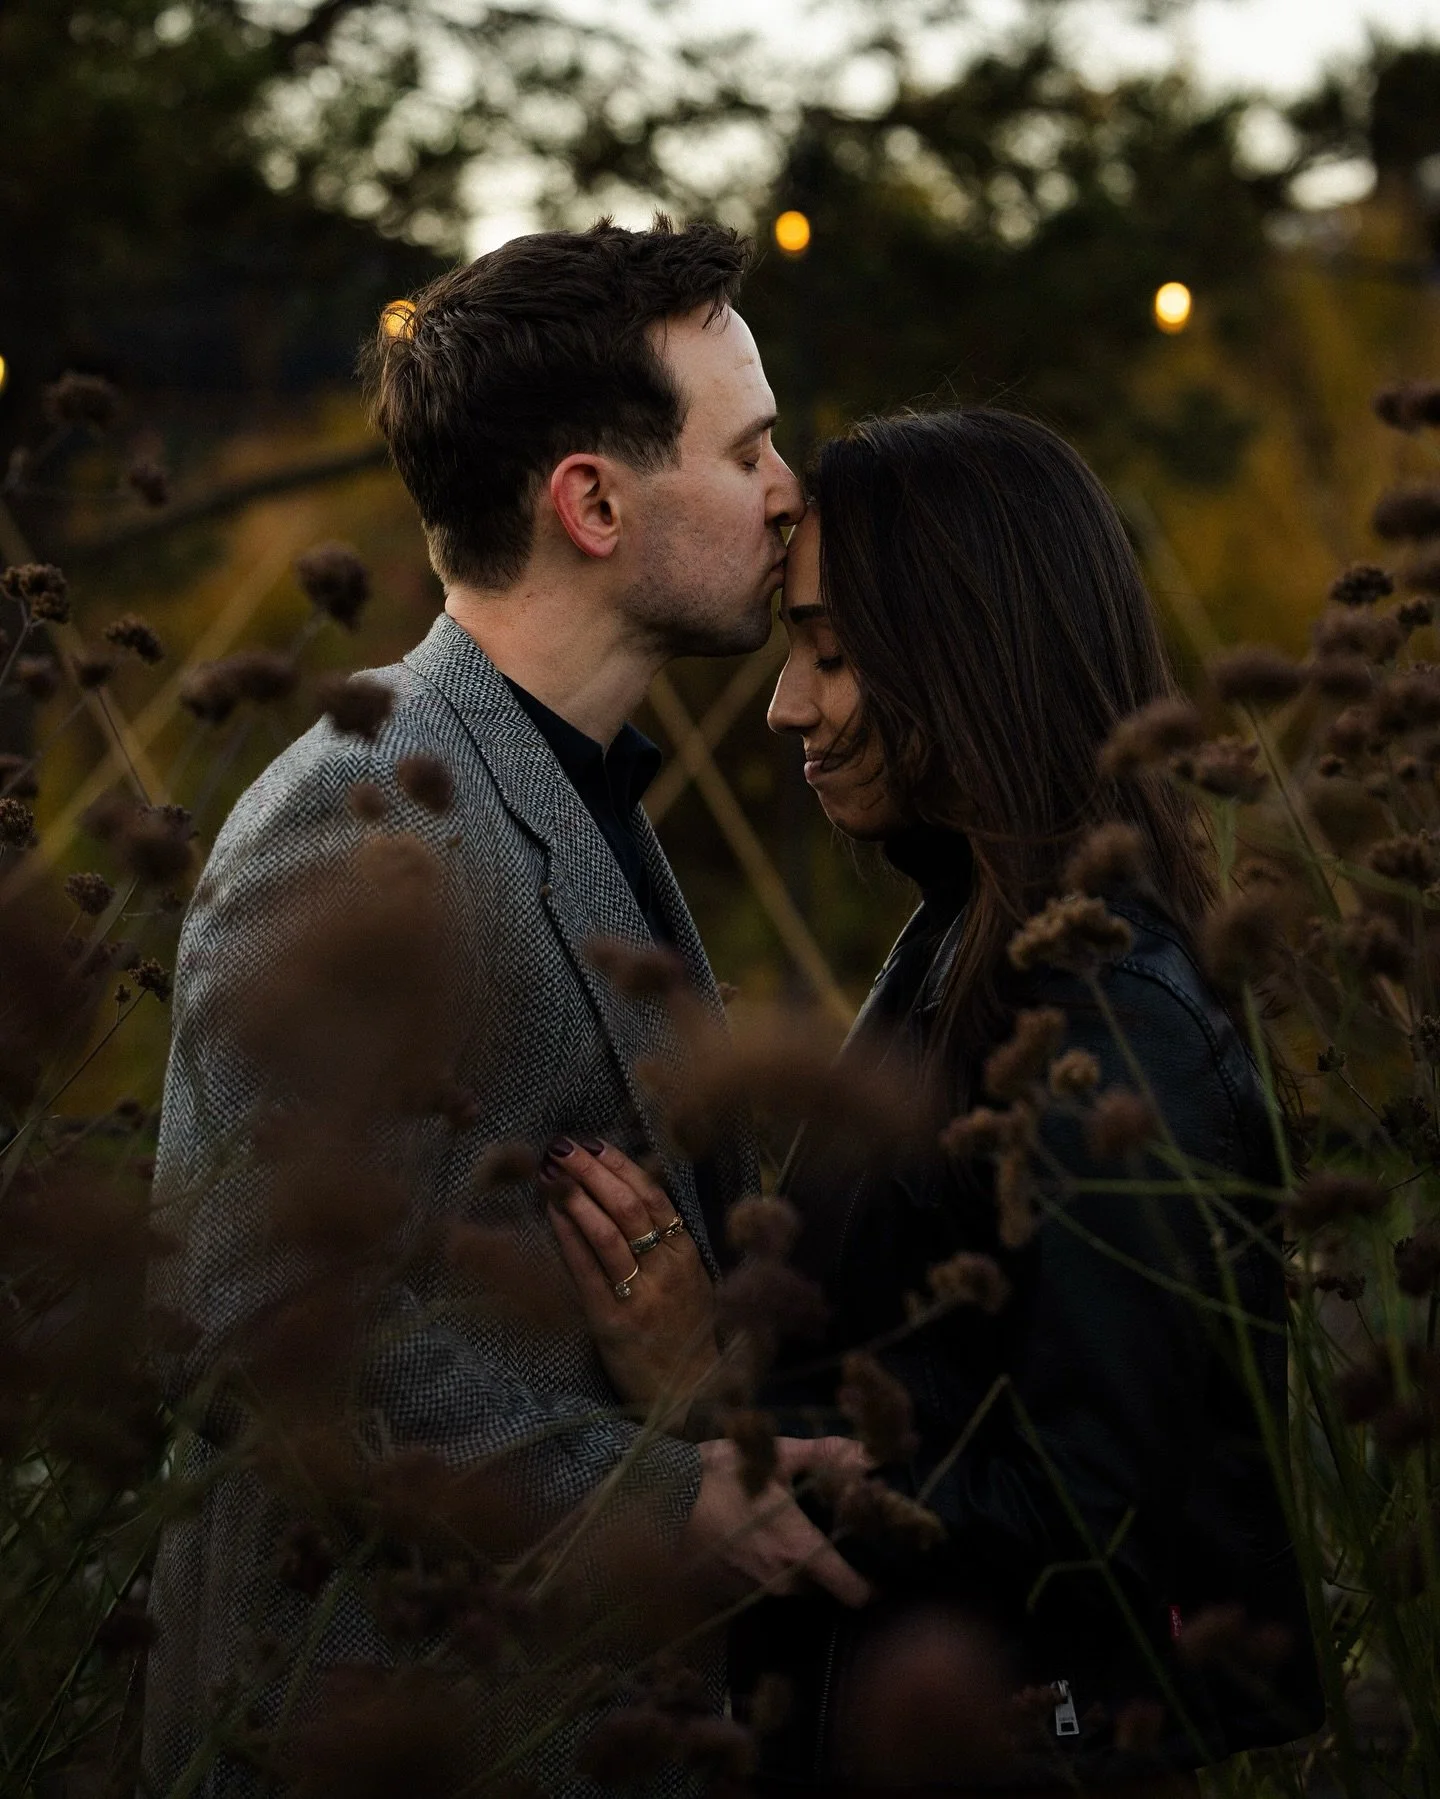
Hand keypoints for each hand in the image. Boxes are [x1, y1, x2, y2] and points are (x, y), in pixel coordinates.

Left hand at [544, 1137, 717, 1415]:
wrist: (690, 1397)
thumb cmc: (686, 1335)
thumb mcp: (690, 1281)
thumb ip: (666, 1243)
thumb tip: (627, 1194)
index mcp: (687, 1254)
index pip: (653, 1195)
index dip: (620, 1165)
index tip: (593, 1144)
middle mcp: (667, 1270)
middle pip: (628, 1205)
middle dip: (591, 1170)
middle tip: (562, 1148)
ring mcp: (641, 1296)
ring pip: (608, 1232)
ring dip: (575, 1196)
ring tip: (550, 1174)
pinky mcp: (613, 1323)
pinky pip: (586, 1271)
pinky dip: (568, 1237)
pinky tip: (550, 1215)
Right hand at [683, 1435, 872, 1608]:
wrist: (658, 1499)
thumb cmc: (721, 1476)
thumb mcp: (774, 1456)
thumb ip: (826, 1456)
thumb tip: (872, 1455)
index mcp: (801, 1550)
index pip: (854, 1591)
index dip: (872, 1582)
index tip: (879, 1564)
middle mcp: (783, 1581)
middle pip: (825, 1588)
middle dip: (834, 1568)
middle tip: (835, 1535)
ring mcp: (755, 1591)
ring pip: (795, 1588)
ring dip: (800, 1568)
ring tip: (795, 1532)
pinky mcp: (731, 1592)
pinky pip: (766, 1586)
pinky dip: (771, 1569)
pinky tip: (761, 1539)